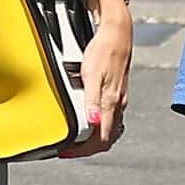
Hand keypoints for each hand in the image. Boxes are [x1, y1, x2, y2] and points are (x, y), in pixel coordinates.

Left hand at [57, 0, 132, 156]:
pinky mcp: (116, 91)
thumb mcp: (92, 75)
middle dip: (87, 148)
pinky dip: (97, 124)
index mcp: (112, 104)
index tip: (66, 152)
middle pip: (105, 138)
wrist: (118, 32)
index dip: (83, 151)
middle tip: (69, 149)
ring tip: (75, 138)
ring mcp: (118, 99)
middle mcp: (117, 104)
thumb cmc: (105, 50)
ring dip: (92, 138)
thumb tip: (92, 123)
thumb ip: (92, 101)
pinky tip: (88, 118)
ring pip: (108, 129)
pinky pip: (109, 116)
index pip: (101, 140)